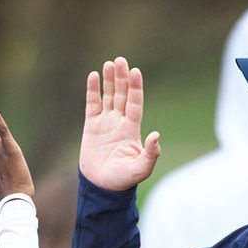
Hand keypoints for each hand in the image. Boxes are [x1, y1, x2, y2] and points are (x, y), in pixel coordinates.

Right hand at [80, 57, 160, 190]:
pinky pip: (92, 104)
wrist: (102, 187)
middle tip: (121, 60)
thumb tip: (156, 135)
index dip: (135, 88)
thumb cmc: (123, 180)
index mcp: (132, 129)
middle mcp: (120, 122)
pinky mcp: (91, 126)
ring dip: (109, 81)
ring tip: (109, 64)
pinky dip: (93, 91)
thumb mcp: (141, 169)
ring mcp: (105, 123)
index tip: (135, 72)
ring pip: (108, 96)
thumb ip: (150, 153)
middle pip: (122, 94)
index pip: (135, 103)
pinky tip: (94, 76)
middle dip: (121, 78)